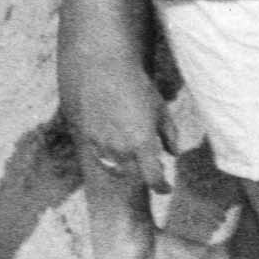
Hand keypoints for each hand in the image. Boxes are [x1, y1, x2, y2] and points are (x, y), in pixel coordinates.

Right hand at [62, 34, 169, 178]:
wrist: (102, 69)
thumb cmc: (137, 87)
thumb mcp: (160, 109)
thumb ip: (169, 134)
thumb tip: (173, 152)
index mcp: (142, 143)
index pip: (153, 178)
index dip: (161, 187)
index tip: (165, 188)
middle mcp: (120, 148)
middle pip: (133, 175)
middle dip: (143, 174)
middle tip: (150, 167)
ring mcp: (100, 144)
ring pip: (114, 168)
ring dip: (125, 167)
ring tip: (131, 158)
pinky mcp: (85, 136)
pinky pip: (98, 156)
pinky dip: (108, 158)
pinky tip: (113, 149)